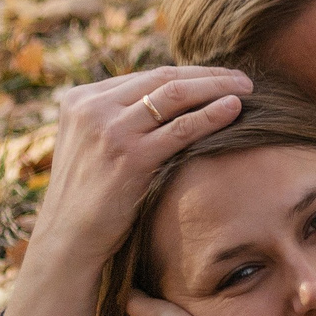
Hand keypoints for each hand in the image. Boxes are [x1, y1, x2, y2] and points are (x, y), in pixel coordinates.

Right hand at [1, 67, 252, 315]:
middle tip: (242, 78)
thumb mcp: (93, 147)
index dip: (189, 74)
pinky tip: (236, 110)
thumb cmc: (90, 198)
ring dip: (216, 87)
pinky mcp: (128, 155)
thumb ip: (120, 119)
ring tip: (246, 89)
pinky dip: (212, 114)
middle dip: (208, 75)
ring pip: (176, 94)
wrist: (69, 242)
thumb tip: (170, 98)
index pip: (147, 76)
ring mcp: (108, 130)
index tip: (219, 77)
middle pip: (164, 78)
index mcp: (79, 100)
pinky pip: (182, 127)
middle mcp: (91, 108)